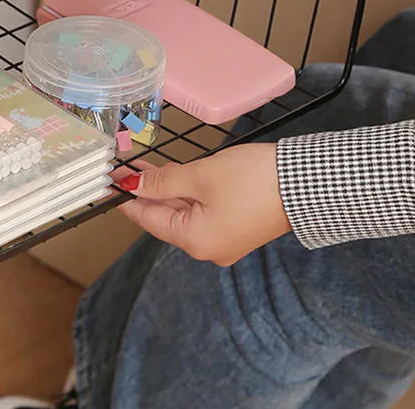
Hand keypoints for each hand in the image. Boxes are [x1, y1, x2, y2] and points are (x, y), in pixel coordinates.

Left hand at [116, 145, 290, 266]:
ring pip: (185, 211)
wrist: (306, 183)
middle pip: (166, 216)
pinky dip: (189, 193)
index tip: (108, 183)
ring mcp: (224, 239)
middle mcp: (208, 247)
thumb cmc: (253, 180)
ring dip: (167, 189)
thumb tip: (133, 185)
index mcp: (195, 241)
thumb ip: (163, 180)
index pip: (147, 218)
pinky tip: (176, 175)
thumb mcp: (200, 175)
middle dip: (146, 190)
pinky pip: (203, 210)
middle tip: (125, 168)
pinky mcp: (238, 227)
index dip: (126, 197)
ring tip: (145, 167)